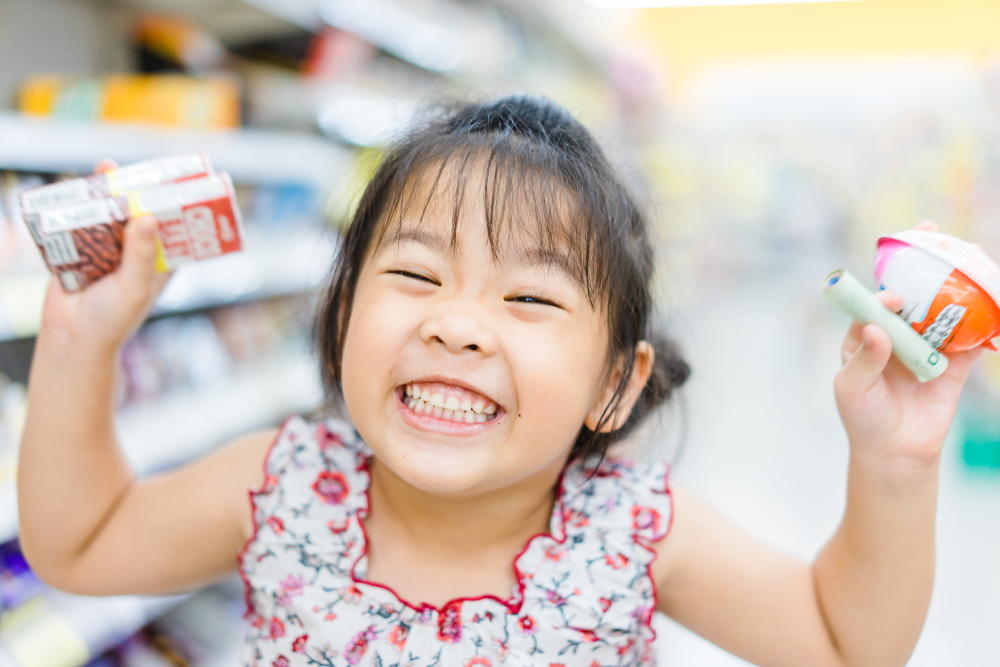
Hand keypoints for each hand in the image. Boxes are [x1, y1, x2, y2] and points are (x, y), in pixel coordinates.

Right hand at [39, 161, 171, 353]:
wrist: (71, 336)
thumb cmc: (114, 319)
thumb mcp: (135, 287)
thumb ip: (140, 254)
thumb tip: (147, 217)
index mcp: (161, 261)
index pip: (176, 228)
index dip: (178, 205)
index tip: (179, 180)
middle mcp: (138, 251)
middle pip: (142, 213)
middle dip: (140, 192)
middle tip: (138, 169)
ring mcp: (110, 248)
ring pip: (111, 214)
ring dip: (108, 194)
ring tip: (108, 169)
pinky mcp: (82, 248)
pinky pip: (82, 222)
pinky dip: (80, 206)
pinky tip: (80, 188)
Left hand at [833, 221, 984, 474]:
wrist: (896, 452)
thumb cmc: (863, 416)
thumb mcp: (852, 388)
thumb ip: (864, 359)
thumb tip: (877, 329)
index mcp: (866, 332)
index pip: (875, 300)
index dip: (885, 290)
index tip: (896, 297)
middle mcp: (898, 332)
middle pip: (913, 291)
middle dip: (923, 262)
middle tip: (933, 231)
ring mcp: (927, 345)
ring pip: (945, 308)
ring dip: (959, 284)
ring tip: (973, 258)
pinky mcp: (954, 363)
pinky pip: (973, 338)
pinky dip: (988, 324)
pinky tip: (996, 307)